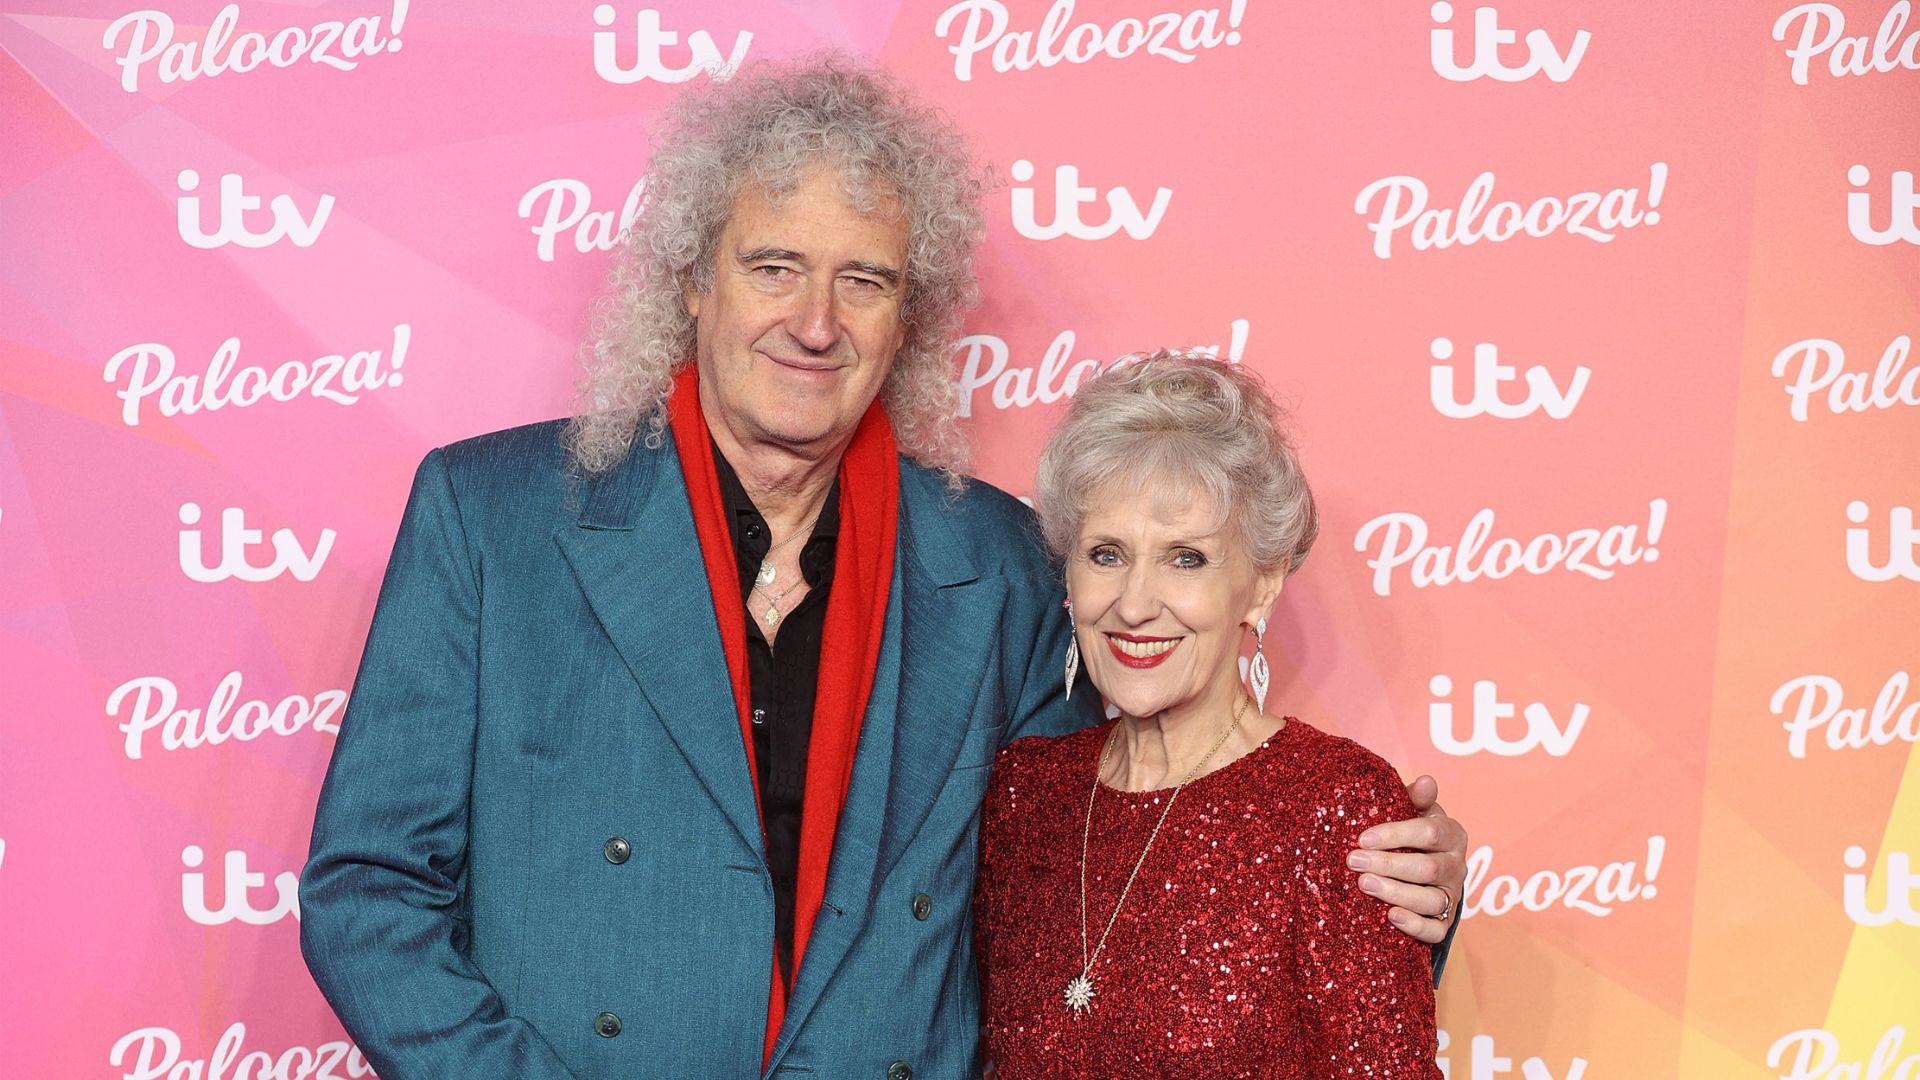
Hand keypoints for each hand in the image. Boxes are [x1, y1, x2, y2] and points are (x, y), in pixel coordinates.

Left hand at [1347, 774, 1466, 943]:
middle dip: (1388, 864)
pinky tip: (1391, 916)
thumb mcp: (1415, 813)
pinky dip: (1415, 925)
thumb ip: (1415, 798)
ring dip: (1396, 893)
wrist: (1426, 871)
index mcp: (1451, 835)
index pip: (1430, 832)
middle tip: (1353, 861)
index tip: (1363, 838)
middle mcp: (1456, 866)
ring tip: (1364, 884)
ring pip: (1430, 899)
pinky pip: (1436, 930)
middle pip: (1428, 868)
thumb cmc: (1414, 836)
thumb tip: (1426, 781)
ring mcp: (1452, 896)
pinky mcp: (1445, 922)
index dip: (1396, 834)